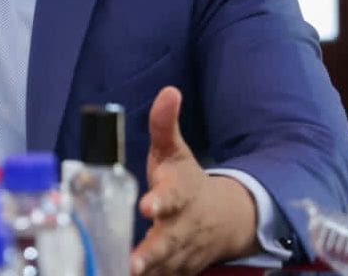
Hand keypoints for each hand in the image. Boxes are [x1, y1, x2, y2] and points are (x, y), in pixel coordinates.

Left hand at [129, 86, 257, 275]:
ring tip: (124, 272)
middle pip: (168, 241)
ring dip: (148, 271)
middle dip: (151, 252)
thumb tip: (168, 91)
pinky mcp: (178, 271)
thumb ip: (165, 125)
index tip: (146, 206)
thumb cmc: (186, 181)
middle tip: (133, 262)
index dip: (160, 202)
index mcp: (181, 193)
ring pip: (165, 267)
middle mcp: (182, 226)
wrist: (224, 219)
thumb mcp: (175, 151)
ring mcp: (182, 253)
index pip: (172, 197)